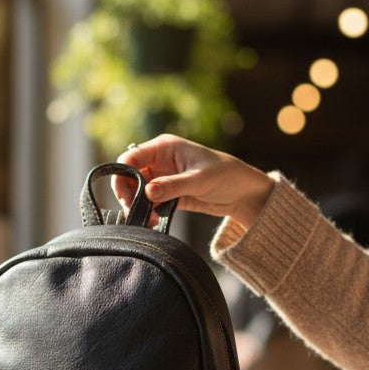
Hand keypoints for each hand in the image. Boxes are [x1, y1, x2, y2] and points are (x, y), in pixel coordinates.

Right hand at [115, 135, 273, 230]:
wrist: (245, 194)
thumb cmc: (227, 175)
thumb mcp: (200, 179)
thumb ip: (173, 185)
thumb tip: (147, 192)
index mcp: (164, 147)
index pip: (130, 157)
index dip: (123, 175)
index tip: (127, 196)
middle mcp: (160, 161)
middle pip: (129, 176)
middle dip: (128, 195)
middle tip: (134, 212)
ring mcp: (163, 179)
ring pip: (137, 192)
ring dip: (138, 207)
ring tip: (148, 220)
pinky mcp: (168, 196)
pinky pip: (149, 204)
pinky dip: (147, 213)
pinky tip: (153, 222)